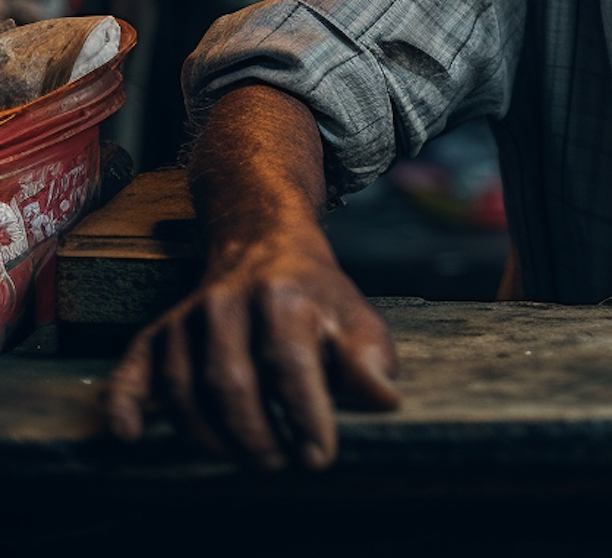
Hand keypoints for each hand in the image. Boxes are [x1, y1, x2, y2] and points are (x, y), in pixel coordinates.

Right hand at [104, 226, 399, 469]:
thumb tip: (386, 401)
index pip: (290, 364)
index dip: (304, 415)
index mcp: (284, 296)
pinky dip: (125, 404)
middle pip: (232, 383)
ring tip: (249, 457)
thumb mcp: (353, 315)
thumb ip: (369, 359)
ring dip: (212, 437)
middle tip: (279, 465)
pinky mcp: (159, 330)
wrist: (265, 244)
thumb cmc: (315, 294)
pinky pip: (133, 370)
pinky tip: (132, 435)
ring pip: (185, 388)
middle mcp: (229, 302)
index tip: (319, 457)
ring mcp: (189, 316)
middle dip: (256, 436)